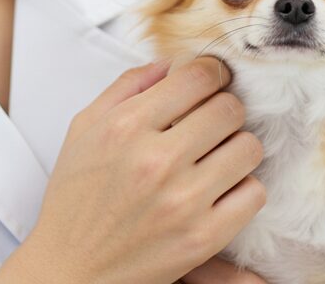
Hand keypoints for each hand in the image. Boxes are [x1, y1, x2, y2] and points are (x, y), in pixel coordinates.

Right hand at [0, 56, 265, 283]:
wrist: (71, 269)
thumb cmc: (76, 199)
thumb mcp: (85, 128)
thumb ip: (126, 87)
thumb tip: (171, 62)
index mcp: (125, 126)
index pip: (199, 77)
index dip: (213, 73)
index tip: (213, 81)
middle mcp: (155, 160)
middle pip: (230, 109)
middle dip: (225, 110)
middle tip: (213, 122)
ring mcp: (182, 201)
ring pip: (248, 148)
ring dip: (236, 147)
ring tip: (217, 156)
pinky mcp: (203, 237)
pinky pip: (254, 193)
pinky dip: (242, 188)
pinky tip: (220, 189)